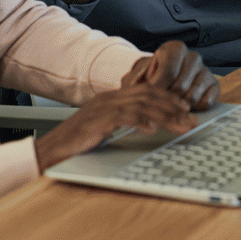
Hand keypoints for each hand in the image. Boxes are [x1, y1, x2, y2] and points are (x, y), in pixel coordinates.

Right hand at [33, 84, 195, 172]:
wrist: (49, 149)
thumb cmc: (77, 142)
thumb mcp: (105, 126)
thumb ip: (125, 120)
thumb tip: (150, 123)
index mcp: (114, 97)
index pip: (148, 91)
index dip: (169, 98)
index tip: (185, 109)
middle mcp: (111, 98)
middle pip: (149, 95)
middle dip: (173, 106)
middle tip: (190, 118)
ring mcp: (104, 107)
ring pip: (142, 104)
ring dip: (164, 114)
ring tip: (180, 124)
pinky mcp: (97, 120)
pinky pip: (123, 116)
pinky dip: (140, 121)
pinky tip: (152, 128)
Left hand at [121, 40, 219, 109]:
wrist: (165, 83)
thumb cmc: (151, 79)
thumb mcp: (138, 76)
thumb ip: (133, 80)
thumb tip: (132, 86)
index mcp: (175, 49)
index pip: (169, 71)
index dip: (158, 89)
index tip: (149, 98)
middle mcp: (193, 56)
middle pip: (180, 86)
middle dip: (167, 99)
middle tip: (159, 102)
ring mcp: (205, 70)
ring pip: (192, 96)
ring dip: (179, 106)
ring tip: (171, 103)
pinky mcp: (214, 84)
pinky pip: (206, 101)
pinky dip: (195, 108)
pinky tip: (185, 105)